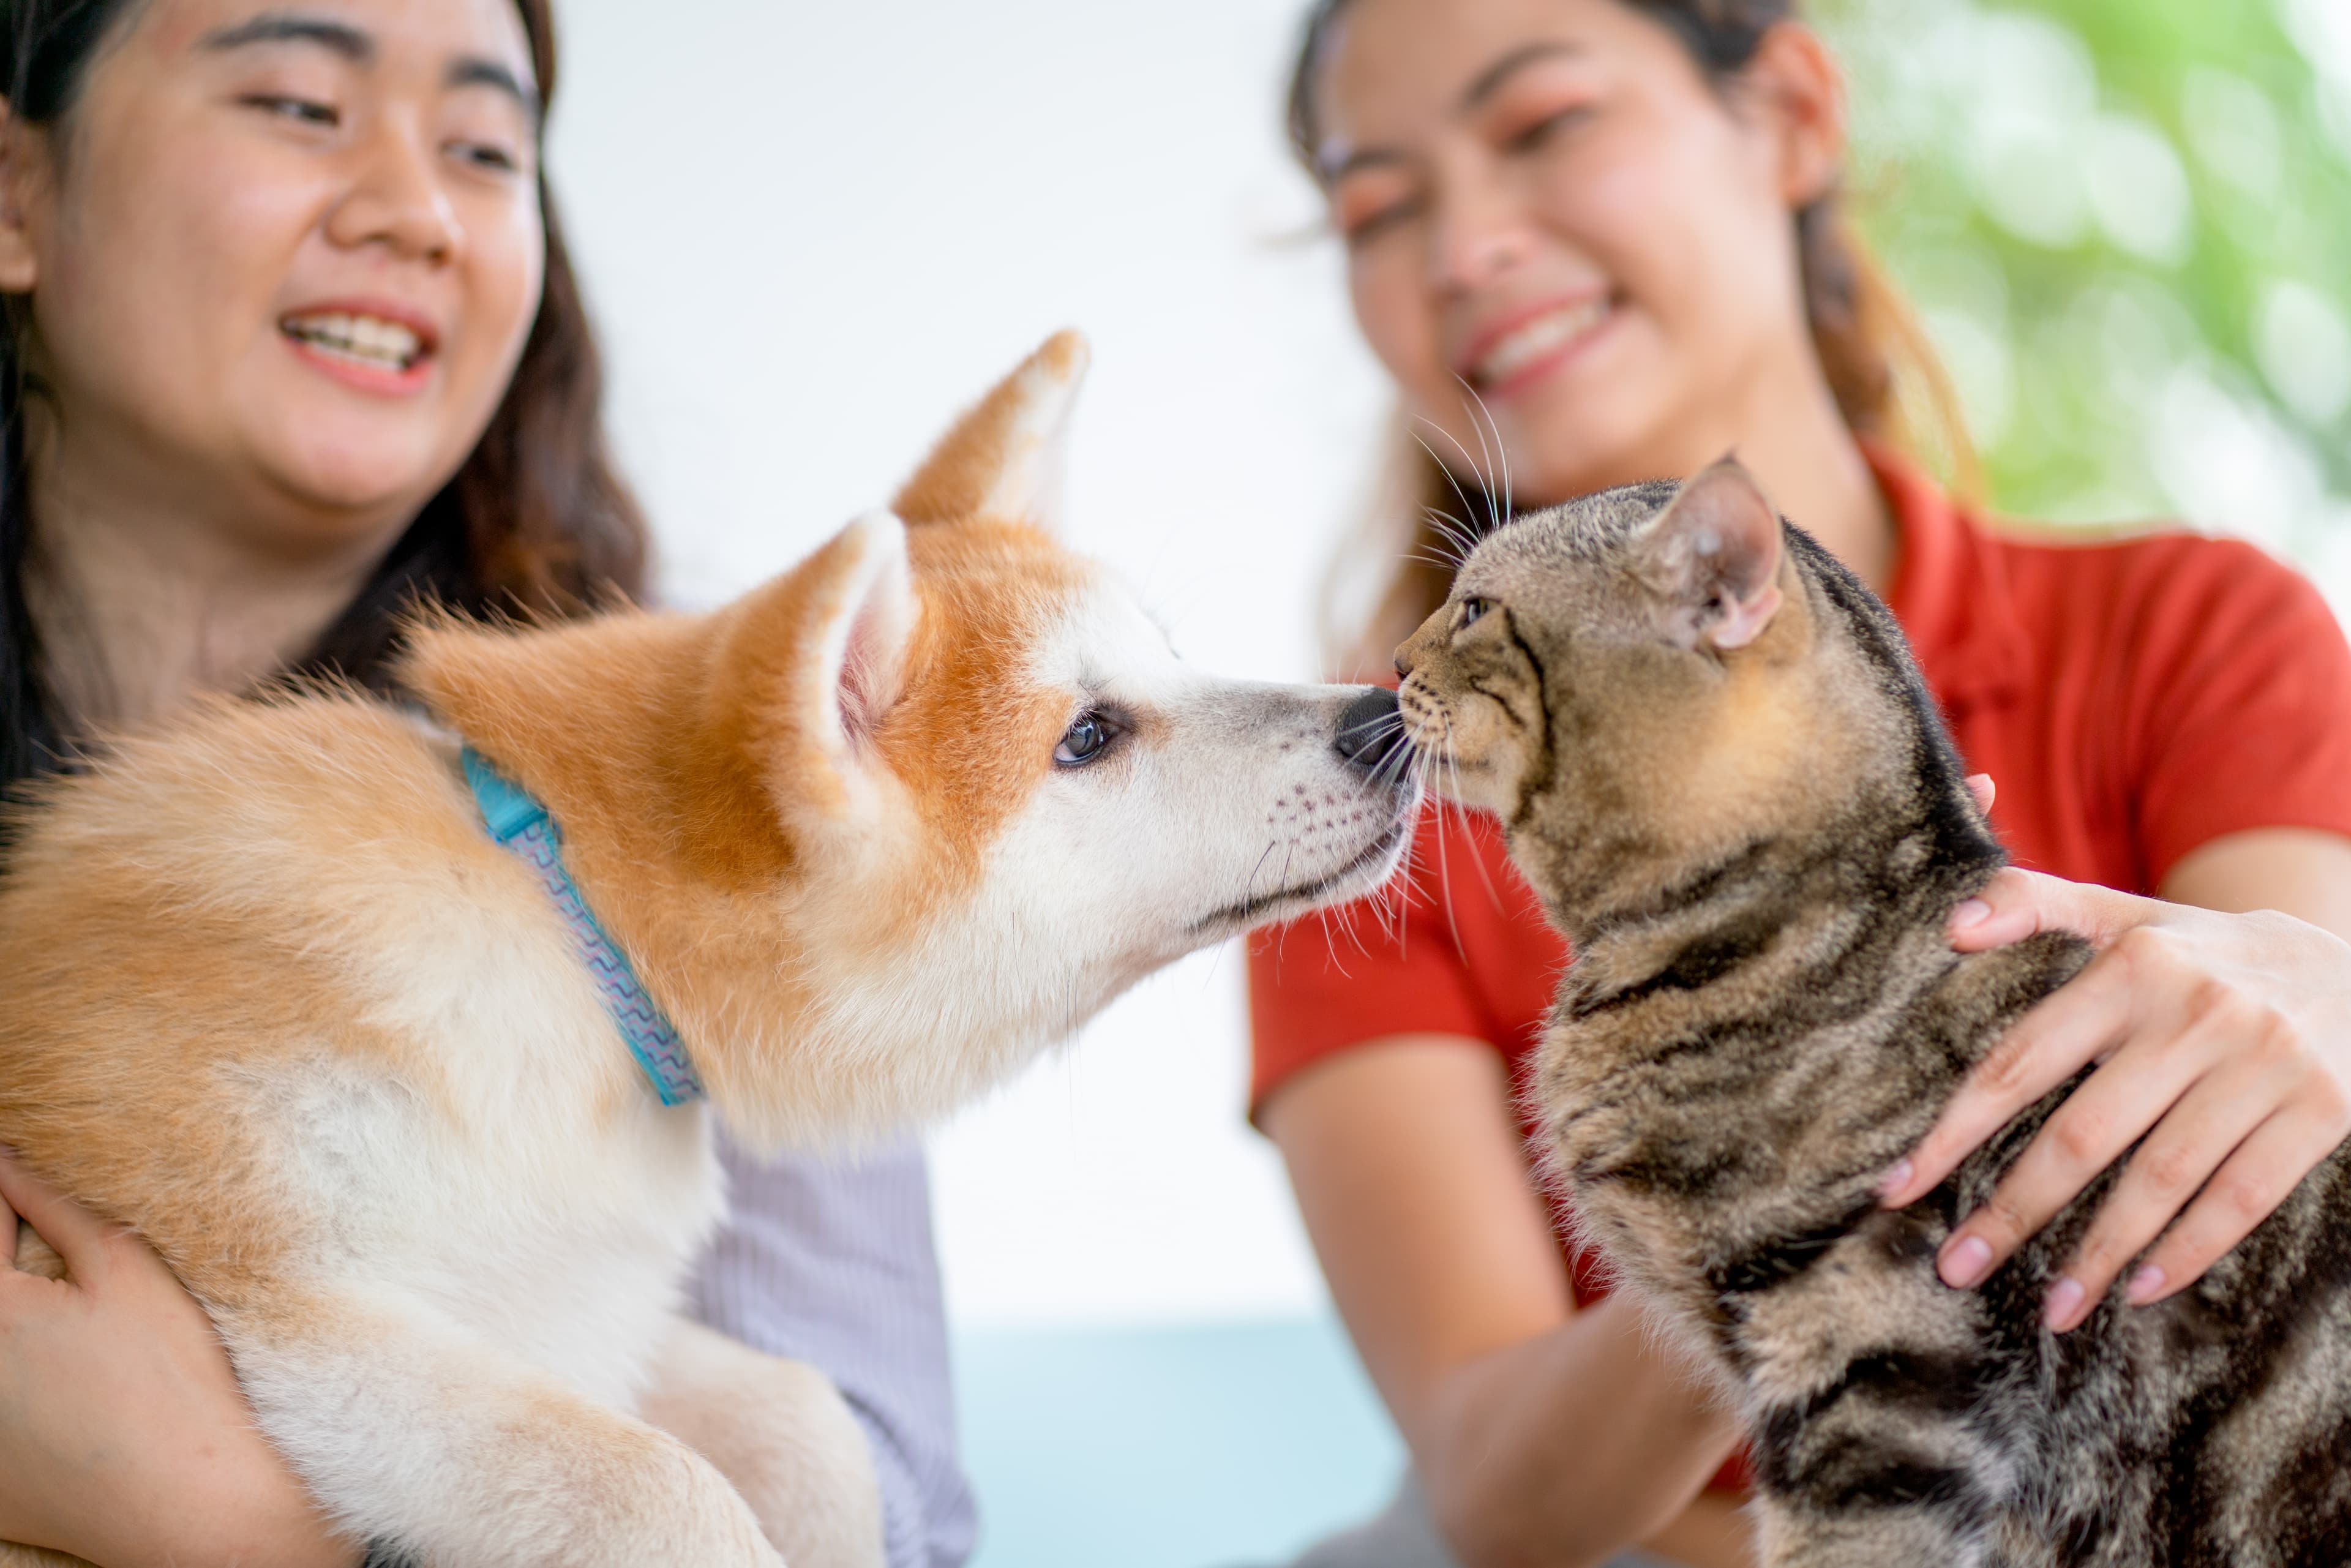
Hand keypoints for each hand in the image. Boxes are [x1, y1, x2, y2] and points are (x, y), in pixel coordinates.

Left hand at [0, 1151, 359, 1567]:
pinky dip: (19, 1390)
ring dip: (18, 1324)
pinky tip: (62, 1392)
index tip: (19, 1172)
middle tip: (63, 1286)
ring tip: (64, 1334)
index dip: (5, 1191)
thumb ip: (56, 1207)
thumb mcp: (127, 1273)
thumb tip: (8, 1156)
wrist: (189, 1506)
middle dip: (14, 1268)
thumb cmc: (171, 1381)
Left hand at [1877, 867, 2350, 1332]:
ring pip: (2160, 1178)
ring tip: (2052, 1307)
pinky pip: (2242, 1197)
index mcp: (2132, 969)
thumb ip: (2033, 903)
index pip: (2021, 1062)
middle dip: (2014, 1210)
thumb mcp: (2127, 913)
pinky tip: (2139, 1291)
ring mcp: (2263, 1064)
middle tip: (1956, 1268)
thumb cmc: (2209, 955)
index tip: (1898, 1189)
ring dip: (2097, 1251)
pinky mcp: (2322, 1109)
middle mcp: (2194, 1015)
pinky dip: (2189, 1250)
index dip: (1954, 1131)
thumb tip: (1951, 925)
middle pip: (2082, 1135)